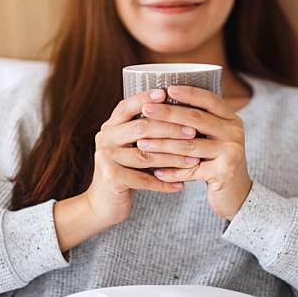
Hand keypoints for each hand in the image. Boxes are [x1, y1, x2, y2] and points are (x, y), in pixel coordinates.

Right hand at [85, 88, 200, 226]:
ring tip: (194, 160)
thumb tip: (178, 110)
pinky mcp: (111, 179)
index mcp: (110, 126)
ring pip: (145, 155)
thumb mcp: (130, 147)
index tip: (167, 92)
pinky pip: (144, 180)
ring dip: (173, 157)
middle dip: (170, 129)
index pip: (128, 106)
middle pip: (141, 128)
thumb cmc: (125, 171)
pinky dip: (164, 183)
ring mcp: (105, 158)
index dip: (146, 98)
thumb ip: (144, 131)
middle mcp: (104, 138)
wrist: (103, 204)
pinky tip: (182, 184)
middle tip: (194, 132)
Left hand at [138, 85, 252, 220]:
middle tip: (146, 110)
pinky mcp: (225, 172)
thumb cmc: (216, 162)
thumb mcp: (214, 137)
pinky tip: (156, 172)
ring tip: (141, 144)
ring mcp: (231, 152)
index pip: (209, 99)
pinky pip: (191, 170)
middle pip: (196, 119)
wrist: (237, 194)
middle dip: (168, 114)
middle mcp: (234, 132)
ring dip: (162, 144)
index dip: (188, 93)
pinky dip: (172, 172)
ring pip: (190, 145)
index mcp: (231, 119)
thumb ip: (198, 122)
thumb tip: (163, 103)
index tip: (166, 88)